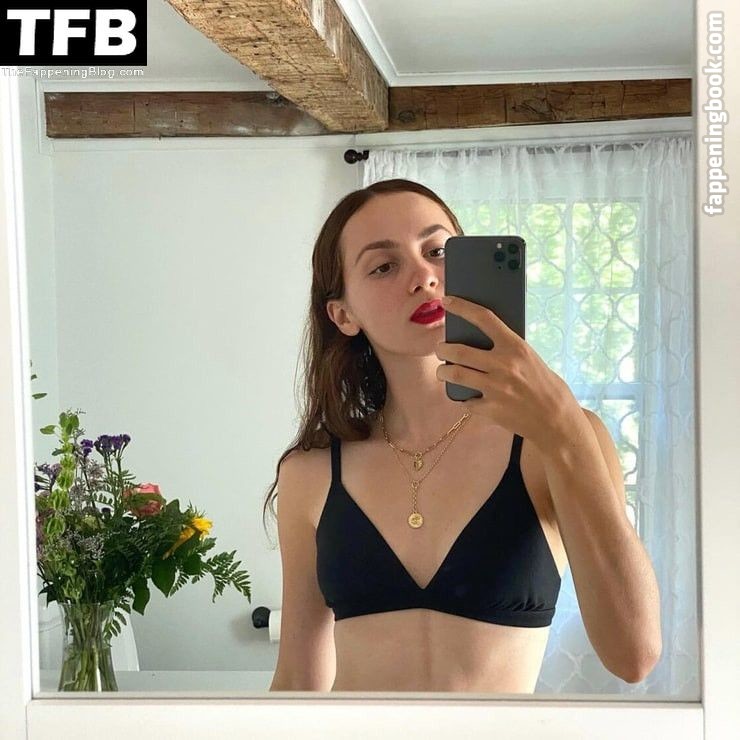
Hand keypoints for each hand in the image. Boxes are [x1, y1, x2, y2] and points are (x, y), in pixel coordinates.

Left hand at [435, 295, 580, 449]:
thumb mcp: (530, 358)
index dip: (462, 307)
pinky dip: (465, 399)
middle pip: (458, 351)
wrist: (557, 420)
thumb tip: (479, 340)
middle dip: (442, 349)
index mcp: (515, 347)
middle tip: (440, 350)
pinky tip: (469, 398)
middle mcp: (503, 365)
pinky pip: (466, 401)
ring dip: (443, 372)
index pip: (484, 318)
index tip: (446, 302)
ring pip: (454, 374)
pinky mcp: (490, 409)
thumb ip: (507, 349)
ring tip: (443, 371)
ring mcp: (495, 388)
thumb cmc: (545, 386)